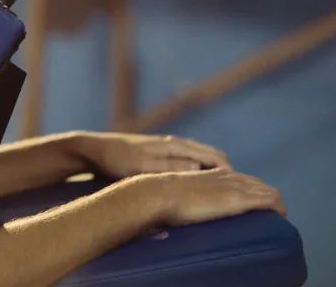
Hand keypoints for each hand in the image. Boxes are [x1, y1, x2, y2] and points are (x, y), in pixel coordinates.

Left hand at [76, 132, 230, 177]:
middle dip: (228, 172)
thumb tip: (200, 167)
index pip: (214, 158)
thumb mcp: (143, 166)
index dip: (230, 174)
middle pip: (213, 155)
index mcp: (175, 145)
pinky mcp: (161, 151)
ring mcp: (168, 146)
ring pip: (202, 156)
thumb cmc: (118, 160)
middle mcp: (176, 143)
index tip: (240, 191)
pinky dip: (202, 167)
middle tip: (239, 192)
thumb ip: (171, 166)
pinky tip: (199, 181)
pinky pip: (191, 158)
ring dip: (215, 170)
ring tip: (225, 189)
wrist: (95, 149)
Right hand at [136, 167, 286, 226]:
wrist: (162, 194)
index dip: (253, 191)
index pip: (243, 179)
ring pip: (268, 191)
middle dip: (267, 198)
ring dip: (275, 204)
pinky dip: (276, 209)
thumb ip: (189, 199)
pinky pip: (268, 200)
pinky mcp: (239, 199)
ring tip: (277, 219)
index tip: (256, 205)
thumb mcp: (181, 194)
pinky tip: (281, 217)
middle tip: (270, 215)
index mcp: (215, 174)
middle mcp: (229, 177)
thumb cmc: (164, 198)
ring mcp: (235, 187)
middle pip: (259, 184)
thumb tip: (178, 218)